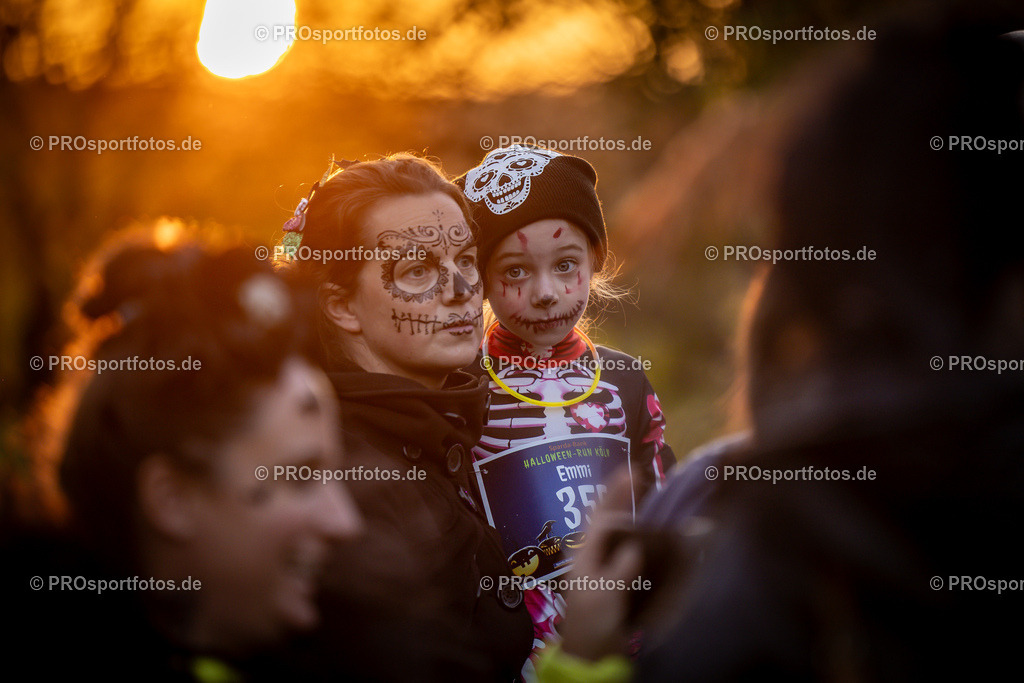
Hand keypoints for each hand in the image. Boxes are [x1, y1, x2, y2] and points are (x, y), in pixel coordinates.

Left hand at [558, 468, 641, 660]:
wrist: (590, 657)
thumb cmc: (594, 624)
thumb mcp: (605, 594)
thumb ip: (620, 567)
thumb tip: (637, 544)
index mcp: (585, 555)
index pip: (602, 517)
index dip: (617, 494)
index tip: (635, 473)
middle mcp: (591, 556)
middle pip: (605, 519)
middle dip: (618, 496)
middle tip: (636, 474)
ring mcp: (601, 569)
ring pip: (614, 532)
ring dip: (626, 511)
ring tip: (642, 493)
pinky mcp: (614, 582)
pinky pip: (624, 549)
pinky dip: (635, 534)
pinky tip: (647, 530)